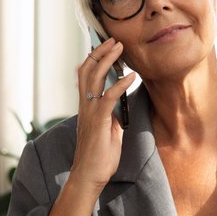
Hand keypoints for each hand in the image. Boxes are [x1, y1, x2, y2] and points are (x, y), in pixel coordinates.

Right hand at [70, 37, 136, 191]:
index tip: (107, 48)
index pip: (85, 76)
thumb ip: (111, 117)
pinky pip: (109, 97)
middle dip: (100, 53)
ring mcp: (90, 112)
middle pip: (87, 70)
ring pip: (95, 78)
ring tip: (119, 48)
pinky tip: (132, 77)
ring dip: (108, 60)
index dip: (94, 59)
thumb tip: (119, 108)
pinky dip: (120, 84)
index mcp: (86, 107)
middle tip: (113, 40)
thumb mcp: (108, 131)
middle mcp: (85, 106)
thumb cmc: (99, 157)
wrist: (90, 175)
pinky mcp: (99, 121)